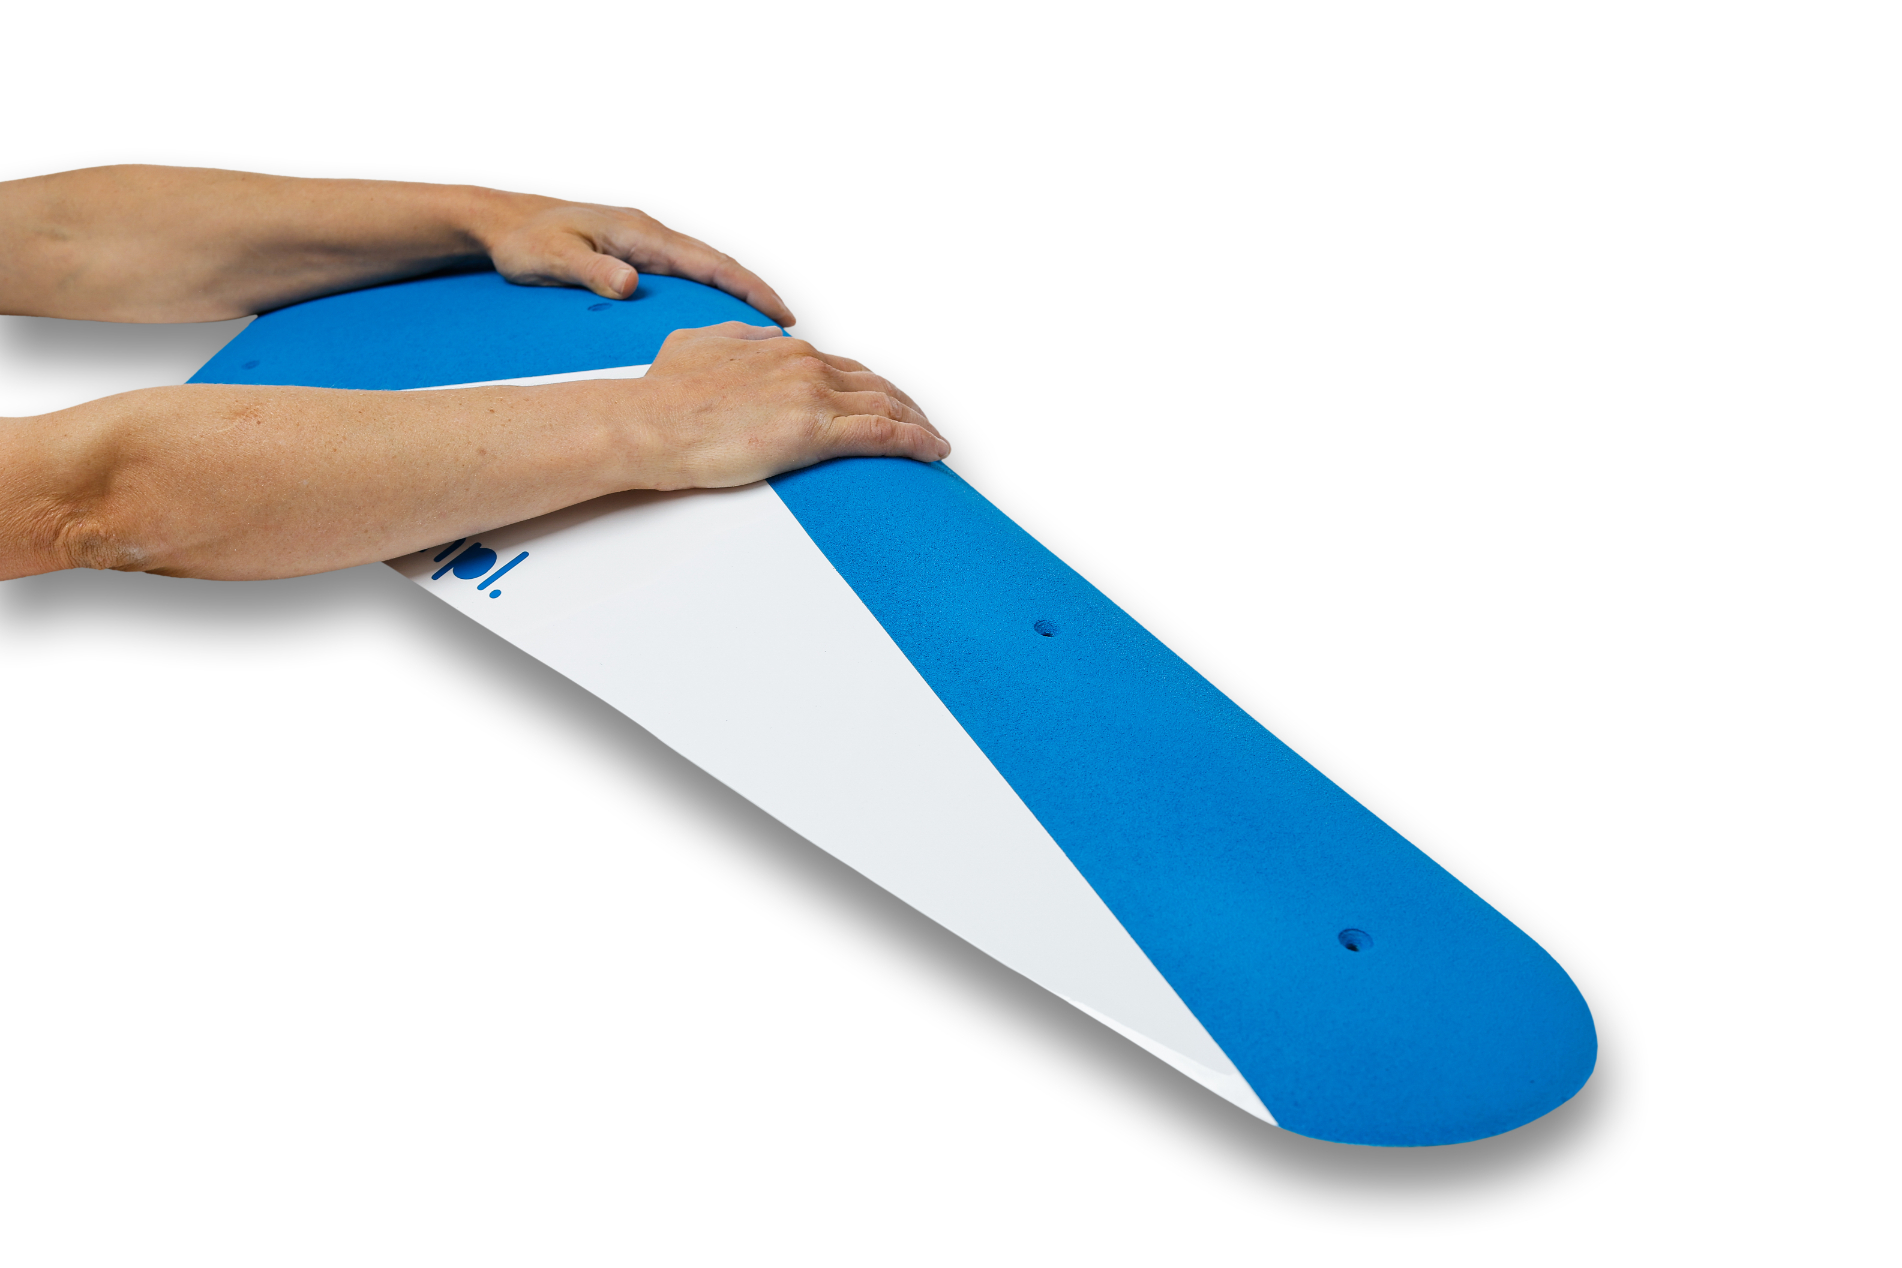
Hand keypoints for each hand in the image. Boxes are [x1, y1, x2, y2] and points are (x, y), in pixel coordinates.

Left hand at [479, 197, 795, 326]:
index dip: (749, 288)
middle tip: (789, 330)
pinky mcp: (636, 257)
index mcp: (641, 233)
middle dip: (756, 294)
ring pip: (705, 272)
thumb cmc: (524, 240)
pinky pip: (686, 278)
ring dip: (736, 296)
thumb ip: (590, 271)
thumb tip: (631, 284)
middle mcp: (651, 236)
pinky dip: (711, 296)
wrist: (502, 223)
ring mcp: (645, 245)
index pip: (710, 262)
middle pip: (719, 265)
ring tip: (764, 331)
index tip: (781, 313)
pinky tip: (717, 321)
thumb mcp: (552, 258)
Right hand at [626, 323, 948, 488]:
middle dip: (905, 404)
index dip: (872, 387)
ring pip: (886, 405)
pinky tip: (934, 450)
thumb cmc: (663, 394)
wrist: (648, 422)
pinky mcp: (813, 432)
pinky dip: (916, 440)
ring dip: (918, 423)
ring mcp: (812, 396)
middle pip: (874, 384)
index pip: (844, 367)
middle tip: (923, 424)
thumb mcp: (699, 343)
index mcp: (782, 348)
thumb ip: (739, 335)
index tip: (887, 402)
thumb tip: (765, 332)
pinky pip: (883, 433)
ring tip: (934, 442)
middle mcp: (805, 365)